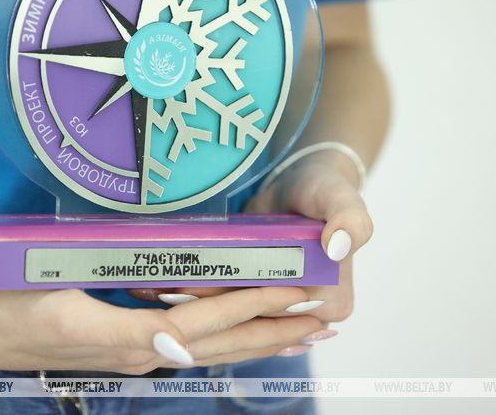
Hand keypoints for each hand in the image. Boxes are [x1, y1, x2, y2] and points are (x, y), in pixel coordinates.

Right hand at [0, 281, 321, 373]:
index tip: (295, 295)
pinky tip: (234, 322)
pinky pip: (183, 337)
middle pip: (221, 343)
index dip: (252, 308)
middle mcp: (143, 351)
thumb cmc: (13, 309)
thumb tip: (174, 342)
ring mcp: (133, 349)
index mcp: (133, 341)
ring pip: (209, 343)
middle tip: (324, 320)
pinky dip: (219, 330)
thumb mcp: (63, 312)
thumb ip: (122, 331)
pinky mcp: (121, 340)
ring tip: (298, 327)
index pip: (208, 323)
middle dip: (274, 331)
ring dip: (256, 335)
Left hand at [131, 149, 372, 336]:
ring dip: (189, 305)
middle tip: (156, 289)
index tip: (194, 286)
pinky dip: (192, 296)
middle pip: (249, 315)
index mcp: (332, 303)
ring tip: (146, 288)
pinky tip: (155, 286)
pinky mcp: (254, 297)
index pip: (276, 312)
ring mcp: (277, 307)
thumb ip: (349, 219)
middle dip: (203, 305)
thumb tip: (337, 247)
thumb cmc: (324, 189)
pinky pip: (223, 303)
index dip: (235, 300)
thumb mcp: (340, 198)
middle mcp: (304, 315)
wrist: (304, 180)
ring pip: (230, 313)